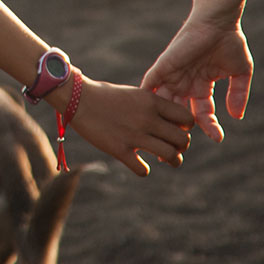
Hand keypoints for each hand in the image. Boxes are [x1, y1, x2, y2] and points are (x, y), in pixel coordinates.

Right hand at [67, 77, 192, 175]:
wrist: (76, 98)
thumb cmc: (104, 94)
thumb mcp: (134, 93)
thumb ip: (152, 106)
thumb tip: (169, 120)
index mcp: (151, 102)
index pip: (187, 118)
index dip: (186, 127)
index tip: (178, 129)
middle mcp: (147, 119)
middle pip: (183, 139)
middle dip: (182, 146)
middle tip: (175, 147)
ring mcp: (134, 135)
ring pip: (170, 156)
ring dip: (173, 160)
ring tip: (168, 160)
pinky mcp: (119, 150)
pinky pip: (142, 170)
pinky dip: (143, 170)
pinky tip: (139, 165)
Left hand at [141, 13, 251, 141]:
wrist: (218, 21)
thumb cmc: (230, 42)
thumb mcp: (239, 73)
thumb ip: (238, 94)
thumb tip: (237, 117)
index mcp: (202, 84)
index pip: (202, 112)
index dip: (209, 126)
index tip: (218, 138)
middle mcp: (185, 82)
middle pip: (178, 113)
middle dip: (176, 132)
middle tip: (173, 153)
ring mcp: (173, 75)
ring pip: (163, 104)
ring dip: (160, 121)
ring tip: (158, 139)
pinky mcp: (164, 66)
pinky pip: (150, 84)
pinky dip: (146, 98)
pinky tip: (143, 115)